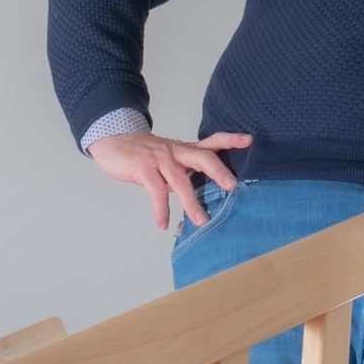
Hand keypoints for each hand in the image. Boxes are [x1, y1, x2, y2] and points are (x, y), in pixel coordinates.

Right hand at [87, 130, 251, 229]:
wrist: (114, 142)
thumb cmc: (146, 155)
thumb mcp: (170, 159)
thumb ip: (187, 171)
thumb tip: (205, 193)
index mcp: (185, 149)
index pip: (212, 141)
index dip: (230, 139)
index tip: (249, 140)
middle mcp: (176, 151)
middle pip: (203, 157)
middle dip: (218, 171)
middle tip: (232, 186)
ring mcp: (160, 159)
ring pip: (180, 179)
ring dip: (191, 201)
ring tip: (201, 220)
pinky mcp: (143, 168)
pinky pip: (155, 191)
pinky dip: (160, 209)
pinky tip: (163, 223)